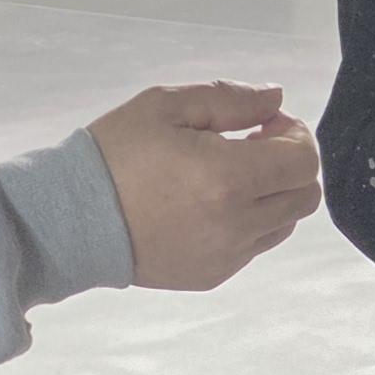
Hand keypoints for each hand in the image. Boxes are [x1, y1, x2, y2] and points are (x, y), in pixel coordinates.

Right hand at [90, 82, 321, 290]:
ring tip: (230, 175)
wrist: (69, 220)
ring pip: (285, 222)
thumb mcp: (166, 106)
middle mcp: (236, 224)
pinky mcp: (213, 275)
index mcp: (228, 178)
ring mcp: (227, 255)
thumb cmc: (114, 155)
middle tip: (253, 146)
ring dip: (273, 194)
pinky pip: (254, 245)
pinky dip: (249, 221)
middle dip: (290, 163)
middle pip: (305, 194)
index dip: (294, 135)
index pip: (304, 160)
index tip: (265, 124)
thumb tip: (276, 99)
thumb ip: (231, 99)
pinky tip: (211, 203)